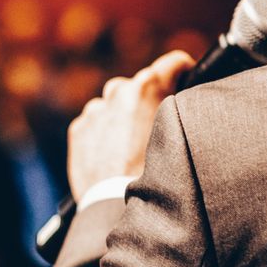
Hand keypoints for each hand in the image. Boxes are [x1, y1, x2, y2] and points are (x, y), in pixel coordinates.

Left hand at [67, 50, 194, 198]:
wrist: (117, 203)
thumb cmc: (155, 173)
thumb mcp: (179, 135)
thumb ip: (178, 109)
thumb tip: (183, 100)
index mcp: (147, 87)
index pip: (173, 63)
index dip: (184, 70)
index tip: (187, 77)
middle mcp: (119, 92)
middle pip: (138, 85)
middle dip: (146, 99)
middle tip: (155, 126)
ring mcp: (96, 111)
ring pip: (113, 105)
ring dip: (121, 117)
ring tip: (132, 146)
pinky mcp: (79, 129)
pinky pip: (94, 124)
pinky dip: (103, 133)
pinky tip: (114, 155)